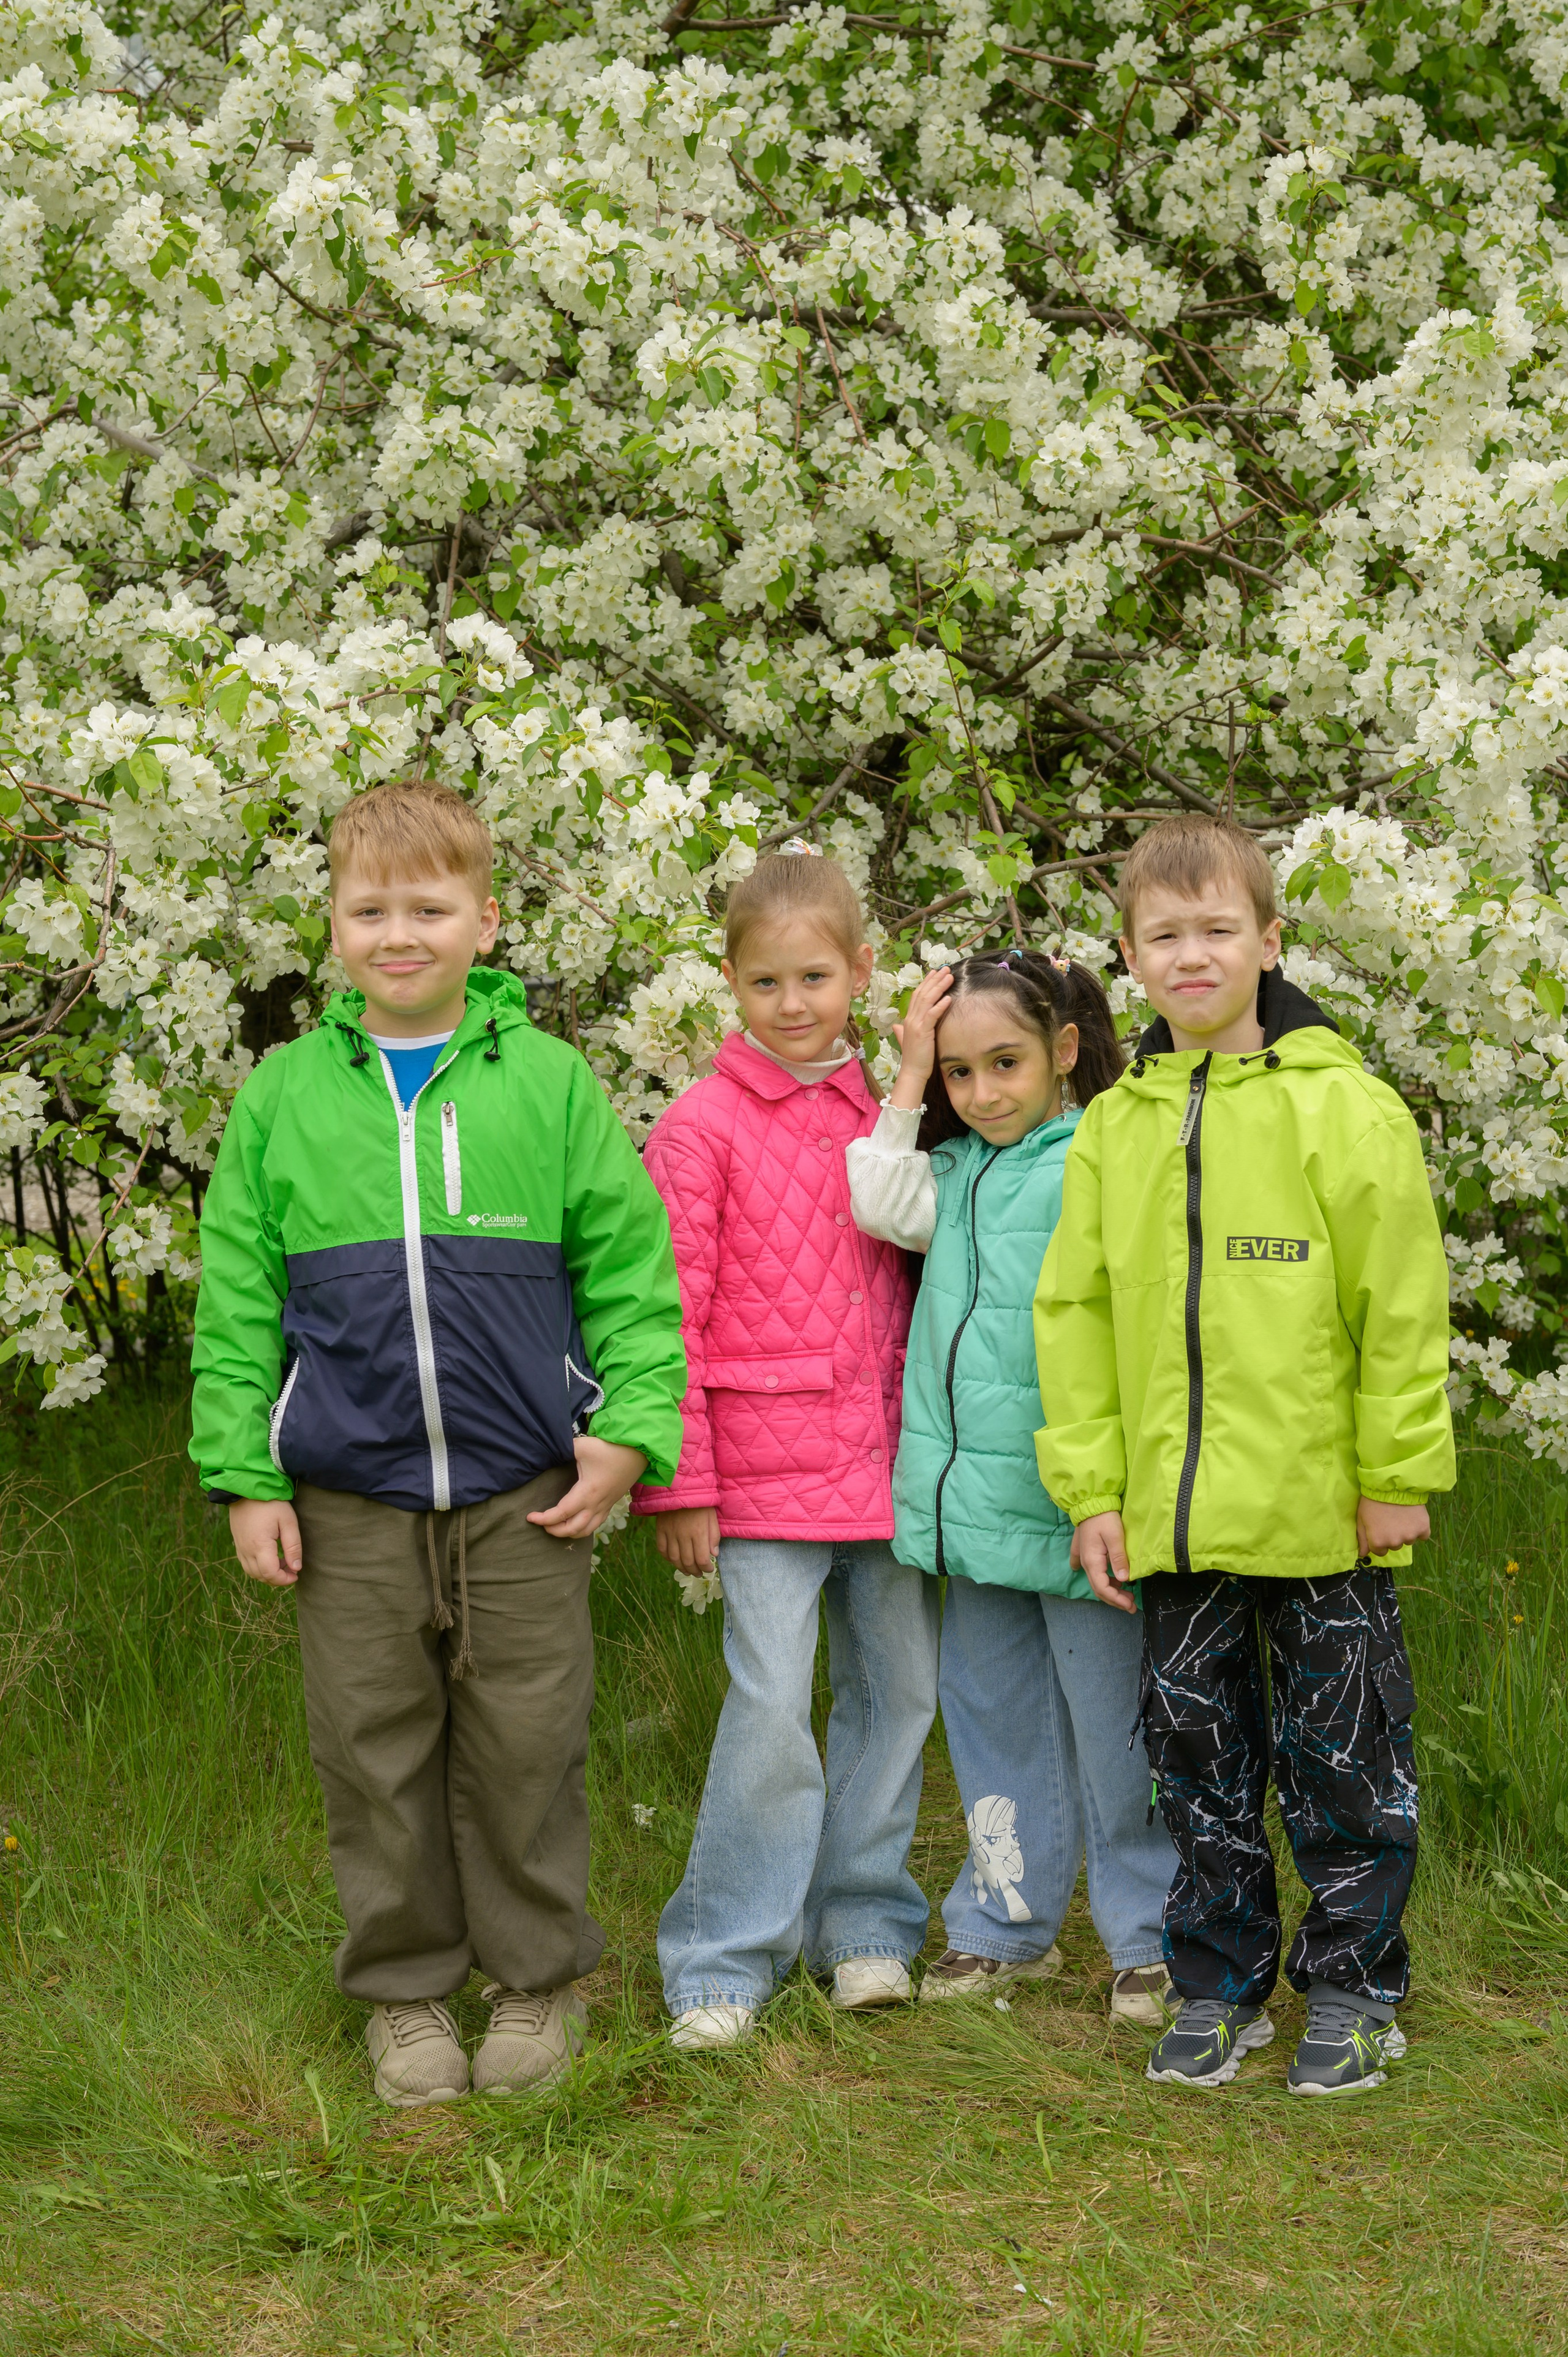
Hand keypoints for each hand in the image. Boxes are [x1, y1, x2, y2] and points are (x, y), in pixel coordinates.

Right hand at [230, 1498, 301, 1587]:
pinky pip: (246, 1564)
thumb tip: (296, 1568)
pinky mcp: (238, 1544)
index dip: (284, 1580)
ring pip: (252, 1572)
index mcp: (260, 1546)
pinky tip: (270, 1557)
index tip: (296, 1575)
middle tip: (292, 1569)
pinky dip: (258, 1567)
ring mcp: (240, 1548)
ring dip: (268, 1574)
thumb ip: (293, 1546)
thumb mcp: (288, 1521)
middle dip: (278, 1578)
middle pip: (261, 1576)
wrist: (247, 1488)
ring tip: (283, 1563)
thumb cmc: (271, 1503)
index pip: (270, 1574)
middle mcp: (246, 1550)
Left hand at [528, 1435, 646, 1539]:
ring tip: (555, 1526)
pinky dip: (582, 1529)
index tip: (529, 1516)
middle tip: (541, 1523)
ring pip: (586, 1531)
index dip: (543, 1519)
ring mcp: (605, 1506)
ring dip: (568, 1533)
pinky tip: (574, 1522)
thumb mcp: (581, 1447)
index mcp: (587, 1493)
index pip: (561, 1514)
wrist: (637, 1452)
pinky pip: (596, 1524)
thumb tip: (546, 1452)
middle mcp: (596, 1505)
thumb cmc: (609, 1449)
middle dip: (554, 1530)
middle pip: (572, 1529)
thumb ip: (562, 1450)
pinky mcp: (611, 1504)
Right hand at [653, 1506, 721, 1574]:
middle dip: (695, 1571)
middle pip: (688, 1562)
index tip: (710, 1568)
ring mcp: (670, 1533)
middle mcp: (683, 1535)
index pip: (702, 1559)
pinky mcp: (660, 1529)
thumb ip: (714, 1536)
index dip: (706, 1568)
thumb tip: (713, 1555)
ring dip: (682, 1568)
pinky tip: (674, 1560)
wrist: (679, 1485)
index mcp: (698, 1532)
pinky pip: (662, 1549)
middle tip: (699, 1573)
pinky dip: (668, 1558)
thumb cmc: (700, 1501)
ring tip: (688, 1571)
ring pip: (674, 1559)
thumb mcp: (712, 1517)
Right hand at [890, 965, 954, 1108]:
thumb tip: (898, 1027)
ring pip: (927, 1001)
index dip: (927, 982)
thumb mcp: (910, 1040)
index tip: (936, 972)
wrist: (913, 1072)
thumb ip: (904, 1031)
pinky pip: (931, 1016)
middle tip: (946, 968)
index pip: (918, 995)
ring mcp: (915, 1025)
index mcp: (909, 1019)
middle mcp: (910, 1019)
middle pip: (923, 993)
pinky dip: (940, 1006)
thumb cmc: (916, 1058)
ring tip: (950, 977)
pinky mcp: (922, 1032)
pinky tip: (948, 998)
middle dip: (935, 979)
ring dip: (939, 987)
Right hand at [1071, 1509, 1135, 1611]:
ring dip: (1110, 1590)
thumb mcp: (1115, 1536)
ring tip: (1126, 1593)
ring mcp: (1083, 1558)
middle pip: (1099, 1588)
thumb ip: (1119, 1558)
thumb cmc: (1104, 1517)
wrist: (1090, 1502)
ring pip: (1096, 1581)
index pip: (1103, 1588)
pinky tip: (1110, 1580)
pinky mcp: (1084, 1553)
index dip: (1117, 1599)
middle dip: (1115, 1599)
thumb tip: (1124, 1579)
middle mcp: (1085, 1563)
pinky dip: (1102, 1580)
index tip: (1130, 1605)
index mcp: (1092, 1561)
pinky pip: (1091, 1572)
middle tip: (1132, 1605)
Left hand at [1357, 1496, 1429, 1558]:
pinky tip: (1413, 1517)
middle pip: (1394, 1546)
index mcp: (1378, 1542)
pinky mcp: (1423, 1528)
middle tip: (1390, 1519)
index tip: (1380, 1528)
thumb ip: (1362, 1539)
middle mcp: (1394, 1542)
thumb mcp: (1361, 1518)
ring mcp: (1410, 1536)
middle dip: (1392, 1536)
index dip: (1379, 1539)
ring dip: (1406, 1531)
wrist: (1393, 1484)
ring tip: (1401, 1515)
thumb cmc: (1373, 1500)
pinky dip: (1419, 1528)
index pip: (1380, 1551)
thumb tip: (1362, 1555)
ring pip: (1408, 1540)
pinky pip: (1423, 1535)